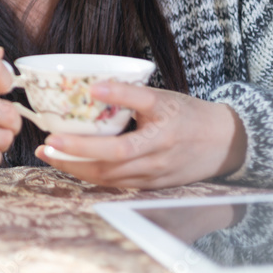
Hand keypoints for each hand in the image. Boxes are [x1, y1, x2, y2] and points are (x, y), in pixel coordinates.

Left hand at [34, 82, 246, 188]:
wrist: (224, 144)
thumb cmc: (189, 116)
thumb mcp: (165, 97)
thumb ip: (132, 94)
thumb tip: (95, 86)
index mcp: (164, 127)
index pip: (141, 108)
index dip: (118, 98)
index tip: (92, 89)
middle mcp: (159, 154)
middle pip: (114, 158)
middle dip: (77, 152)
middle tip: (47, 142)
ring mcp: (155, 174)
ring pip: (110, 176)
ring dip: (77, 167)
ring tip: (49, 154)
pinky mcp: (152, 186)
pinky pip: (116, 184)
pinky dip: (91, 175)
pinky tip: (70, 164)